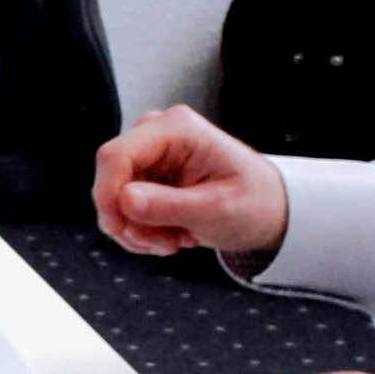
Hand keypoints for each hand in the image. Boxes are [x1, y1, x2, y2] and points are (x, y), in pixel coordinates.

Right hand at [95, 104, 289, 262]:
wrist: (267, 209)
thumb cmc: (254, 202)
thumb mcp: (218, 209)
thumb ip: (170, 205)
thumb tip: (124, 200)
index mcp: (177, 129)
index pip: (117, 154)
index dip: (107, 193)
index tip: (117, 228)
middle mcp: (157, 134)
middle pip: (112, 178)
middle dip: (130, 219)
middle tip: (164, 244)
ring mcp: (149, 153)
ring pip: (114, 197)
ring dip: (138, 229)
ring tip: (174, 240)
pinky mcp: (145, 173)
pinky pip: (122, 205)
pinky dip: (140, 229)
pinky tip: (168, 234)